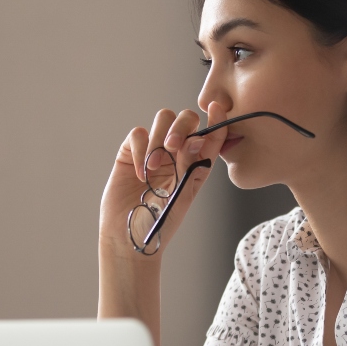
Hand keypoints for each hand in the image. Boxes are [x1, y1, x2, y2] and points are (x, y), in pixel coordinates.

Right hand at [98, 101, 228, 259]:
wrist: (129, 236)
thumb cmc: (161, 222)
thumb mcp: (183, 196)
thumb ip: (191, 166)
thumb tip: (196, 139)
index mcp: (196, 163)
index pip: (210, 134)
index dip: (216, 119)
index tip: (217, 109)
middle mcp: (177, 153)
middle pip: (185, 118)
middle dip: (181, 127)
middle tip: (173, 147)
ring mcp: (154, 150)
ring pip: (162, 119)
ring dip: (160, 137)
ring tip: (154, 166)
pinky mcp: (131, 153)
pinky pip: (138, 134)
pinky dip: (140, 149)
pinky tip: (139, 173)